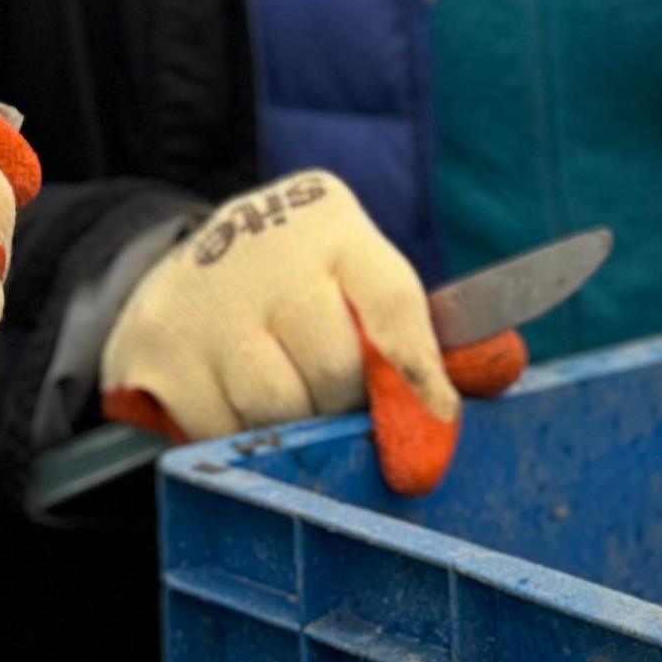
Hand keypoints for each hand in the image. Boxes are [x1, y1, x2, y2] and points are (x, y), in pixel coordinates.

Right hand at [99, 172, 526, 496]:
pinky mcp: (152, 349)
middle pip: (333, 370)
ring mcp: (201, 298)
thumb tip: (508, 368)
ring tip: (285, 399)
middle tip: (337, 402)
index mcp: (332, 222)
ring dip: (291, 429)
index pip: (390, 301)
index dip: (416, 375)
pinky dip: (234, 439)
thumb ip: (426, 332)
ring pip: (276, 410)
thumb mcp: (360, 284)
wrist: (180, 270)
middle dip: (345, 404)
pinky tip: (230, 403)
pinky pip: (216, 434)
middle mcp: (264, 248)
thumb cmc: (303, 291)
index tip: (433, 432)